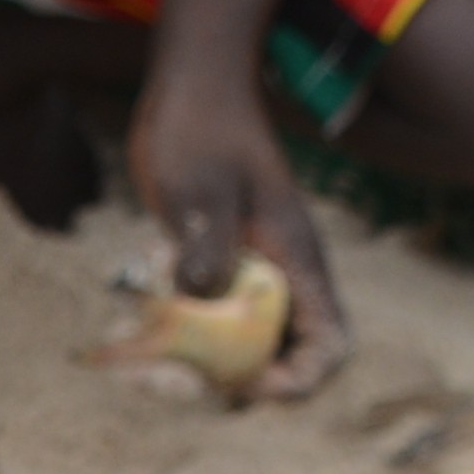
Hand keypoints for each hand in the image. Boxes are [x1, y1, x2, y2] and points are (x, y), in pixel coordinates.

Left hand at [125, 59, 349, 400]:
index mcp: (297, 262)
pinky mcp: (222, 262)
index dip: (299, 380)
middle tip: (187, 381)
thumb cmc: (198, 130)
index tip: (249, 386)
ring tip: (159, 358)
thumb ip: (205, 245)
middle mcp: (283, 274)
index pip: (329, 345)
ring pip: (249, 341)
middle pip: (287, 356)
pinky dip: (189, 332)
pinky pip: (217, 316)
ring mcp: (253, 269)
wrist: (191, 88)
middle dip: (245, 381)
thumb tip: (201, 303)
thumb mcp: (198, 190)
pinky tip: (144, 320)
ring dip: (212, 361)